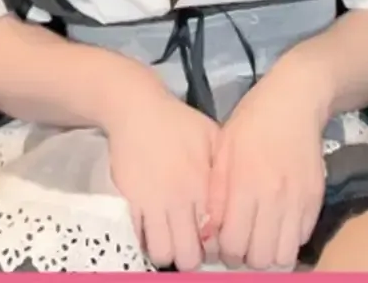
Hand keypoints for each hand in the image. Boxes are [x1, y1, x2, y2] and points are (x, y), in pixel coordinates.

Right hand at [106, 80, 219, 270]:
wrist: (136, 109)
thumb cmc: (176, 121)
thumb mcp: (212, 137)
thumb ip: (225, 169)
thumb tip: (238, 196)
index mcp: (203, 183)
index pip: (217, 236)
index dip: (218, 248)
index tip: (215, 242)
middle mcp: (180, 197)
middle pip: (189, 254)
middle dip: (193, 259)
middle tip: (193, 248)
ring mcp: (152, 201)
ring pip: (162, 252)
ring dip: (169, 253)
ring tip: (173, 243)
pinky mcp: (130, 201)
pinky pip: (138, 238)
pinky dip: (146, 241)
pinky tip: (154, 232)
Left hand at [208, 66, 327, 269]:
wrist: (295, 100)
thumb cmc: (252, 121)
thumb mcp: (223, 149)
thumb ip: (216, 194)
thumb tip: (209, 233)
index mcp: (246, 184)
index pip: (234, 245)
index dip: (225, 252)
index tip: (223, 242)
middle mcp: (275, 197)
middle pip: (261, 259)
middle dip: (247, 259)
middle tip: (242, 243)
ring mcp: (299, 200)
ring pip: (285, 257)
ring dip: (270, 255)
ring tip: (260, 239)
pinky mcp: (316, 199)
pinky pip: (302, 238)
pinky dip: (288, 240)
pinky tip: (277, 223)